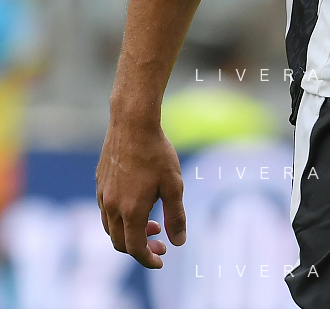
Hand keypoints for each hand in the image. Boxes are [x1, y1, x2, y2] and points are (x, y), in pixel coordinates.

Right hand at [96, 117, 185, 268]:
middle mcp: (111, 207)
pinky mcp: (100, 183)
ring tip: (152, 222)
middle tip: (159, 241)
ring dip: (130, 232)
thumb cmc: (156, 152)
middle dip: (140, 248)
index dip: (148, 259)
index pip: (135, 249)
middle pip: (120, 243)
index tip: (161, 259)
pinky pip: (106, 210)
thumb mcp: (174, 184)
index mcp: (131, 210)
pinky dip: (120, 217)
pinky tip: (137, 203)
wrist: (132, 123)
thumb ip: (176, 216)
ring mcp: (102, 195)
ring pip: (111, 228)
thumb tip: (178, 242)